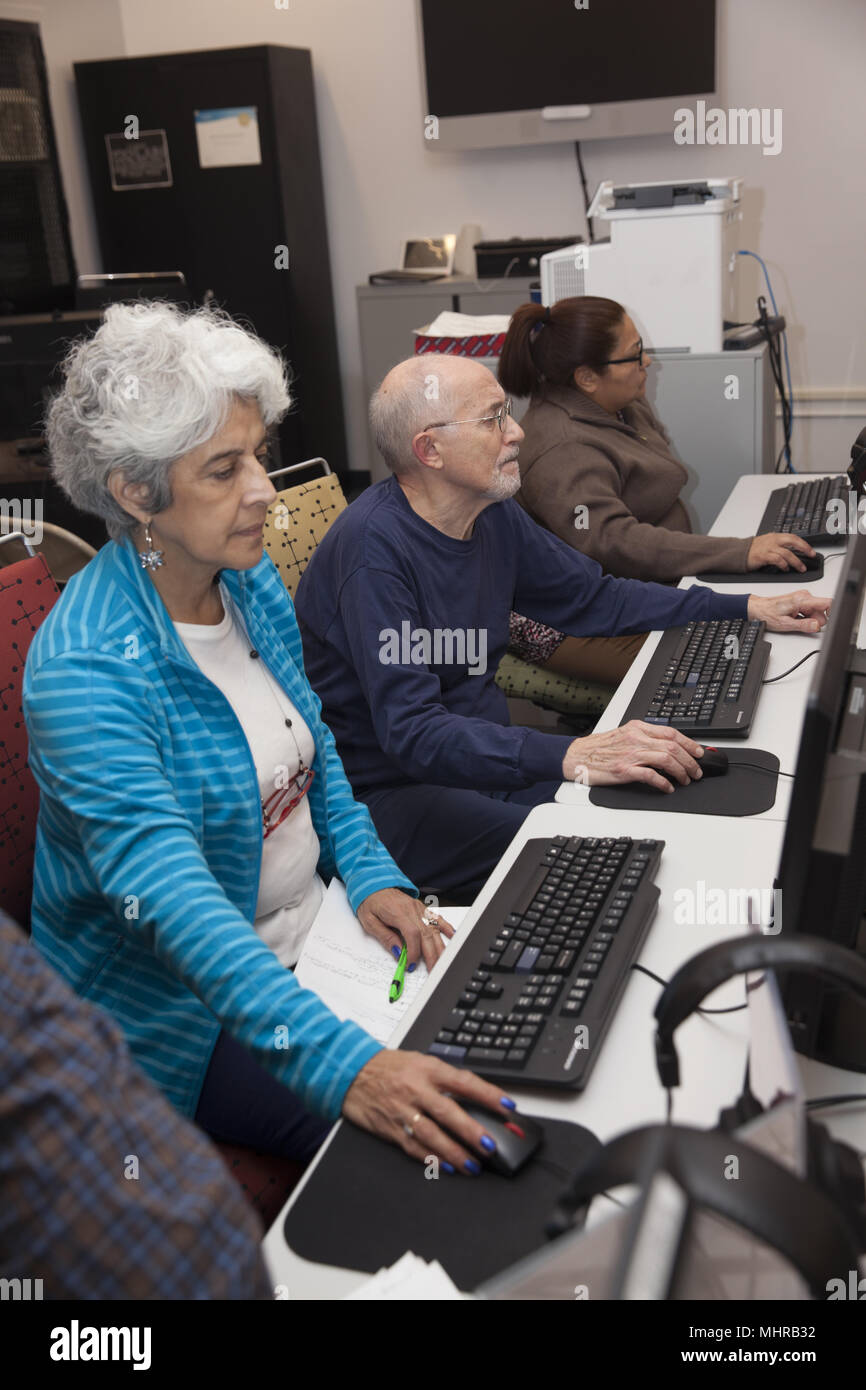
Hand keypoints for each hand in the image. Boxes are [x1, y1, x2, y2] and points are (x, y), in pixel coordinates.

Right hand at [342, 1049, 517, 1174]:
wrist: (350, 1071)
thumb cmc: (389, 1067)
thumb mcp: (420, 1061)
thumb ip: (446, 1079)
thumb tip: (478, 1097)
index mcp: (427, 1069)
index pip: (464, 1082)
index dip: (488, 1094)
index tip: (508, 1107)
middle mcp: (416, 1089)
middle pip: (448, 1112)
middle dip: (472, 1131)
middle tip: (491, 1146)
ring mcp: (402, 1111)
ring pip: (432, 1135)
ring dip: (454, 1152)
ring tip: (473, 1165)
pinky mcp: (390, 1128)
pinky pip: (412, 1147)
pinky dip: (430, 1158)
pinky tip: (445, 1166)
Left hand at [356, 887, 453, 972]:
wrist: (373, 884)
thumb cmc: (370, 902)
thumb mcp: (370, 921)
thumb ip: (385, 937)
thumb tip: (398, 952)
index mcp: (398, 912)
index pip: (412, 934)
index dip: (414, 951)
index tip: (411, 964)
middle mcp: (412, 909)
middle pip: (427, 934)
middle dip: (431, 955)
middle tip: (432, 971)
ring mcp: (419, 908)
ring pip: (434, 929)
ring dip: (439, 947)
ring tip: (441, 962)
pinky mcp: (422, 908)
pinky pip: (437, 918)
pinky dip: (446, 928)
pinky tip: (452, 936)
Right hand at [562, 720, 704, 793]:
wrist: (576, 756)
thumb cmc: (598, 748)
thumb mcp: (623, 734)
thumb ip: (644, 737)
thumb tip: (668, 747)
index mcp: (637, 728)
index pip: (671, 733)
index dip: (689, 743)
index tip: (699, 752)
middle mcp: (635, 739)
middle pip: (672, 747)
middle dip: (690, 761)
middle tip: (696, 771)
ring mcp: (630, 754)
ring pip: (666, 759)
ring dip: (681, 772)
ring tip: (686, 780)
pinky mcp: (624, 770)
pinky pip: (651, 776)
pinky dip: (663, 783)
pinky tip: (668, 788)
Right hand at [746, 532, 815, 571]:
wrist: (740, 553)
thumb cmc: (754, 550)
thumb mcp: (769, 543)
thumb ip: (781, 546)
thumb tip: (795, 553)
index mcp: (776, 536)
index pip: (794, 537)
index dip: (804, 544)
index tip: (811, 551)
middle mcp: (773, 540)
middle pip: (793, 541)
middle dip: (804, 548)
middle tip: (811, 555)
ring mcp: (768, 548)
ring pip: (787, 553)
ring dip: (796, 562)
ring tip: (801, 568)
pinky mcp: (763, 556)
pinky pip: (777, 560)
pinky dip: (784, 565)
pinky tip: (786, 569)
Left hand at [746, 590, 831, 632]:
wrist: (758, 608)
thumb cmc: (767, 614)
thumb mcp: (785, 624)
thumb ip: (803, 625)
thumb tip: (817, 626)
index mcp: (802, 600)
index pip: (827, 602)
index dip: (832, 613)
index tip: (830, 622)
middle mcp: (805, 596)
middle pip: (822, 611)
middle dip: (815, 621)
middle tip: (801, 625)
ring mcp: (803, 598)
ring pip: (816, 612)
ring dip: (809, 619)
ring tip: (795, 621)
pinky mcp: (801, 601)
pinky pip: (810, 611)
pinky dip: (805, 617)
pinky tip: (795, 619)